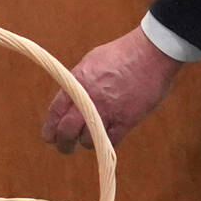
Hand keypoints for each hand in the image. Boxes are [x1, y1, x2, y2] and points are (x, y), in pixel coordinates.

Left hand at [41, 27, 185, 153]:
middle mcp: (88, 99)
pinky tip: (109, 135)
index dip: (50, 130)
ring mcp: (107, 111)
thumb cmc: (122, 53)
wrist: (151, 52)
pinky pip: (110, 142)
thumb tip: (71, 98)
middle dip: (63, 144)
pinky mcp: (126, 120)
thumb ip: (79, 82)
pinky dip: (107, 142)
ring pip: (87, 140)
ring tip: (92, 138)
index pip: (54, 112)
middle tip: (67, 147)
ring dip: (87, 142)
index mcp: (76, 82)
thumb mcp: (92, 61)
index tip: (49, 137)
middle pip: (66, 132)